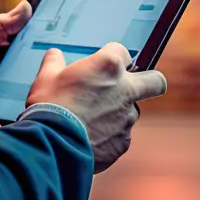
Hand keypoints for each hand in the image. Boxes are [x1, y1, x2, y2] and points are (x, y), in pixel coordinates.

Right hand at [26, 42, 167, 171]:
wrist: (51, 146)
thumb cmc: (49, 108)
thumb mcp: (45, 79)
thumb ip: (54, 62)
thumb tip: (55, 55)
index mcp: (109, 66)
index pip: (122, 52)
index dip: (111, 58)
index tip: (101, 67)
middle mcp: (125, 90)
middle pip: (155, 82)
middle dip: (149, 83)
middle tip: (130, 88)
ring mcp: (126, 118)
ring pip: (131, 112)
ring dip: (117, 114)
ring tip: (90, 122)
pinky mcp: (122, 143)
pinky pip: (120, 137)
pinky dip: (108, 137)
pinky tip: (88, 140)